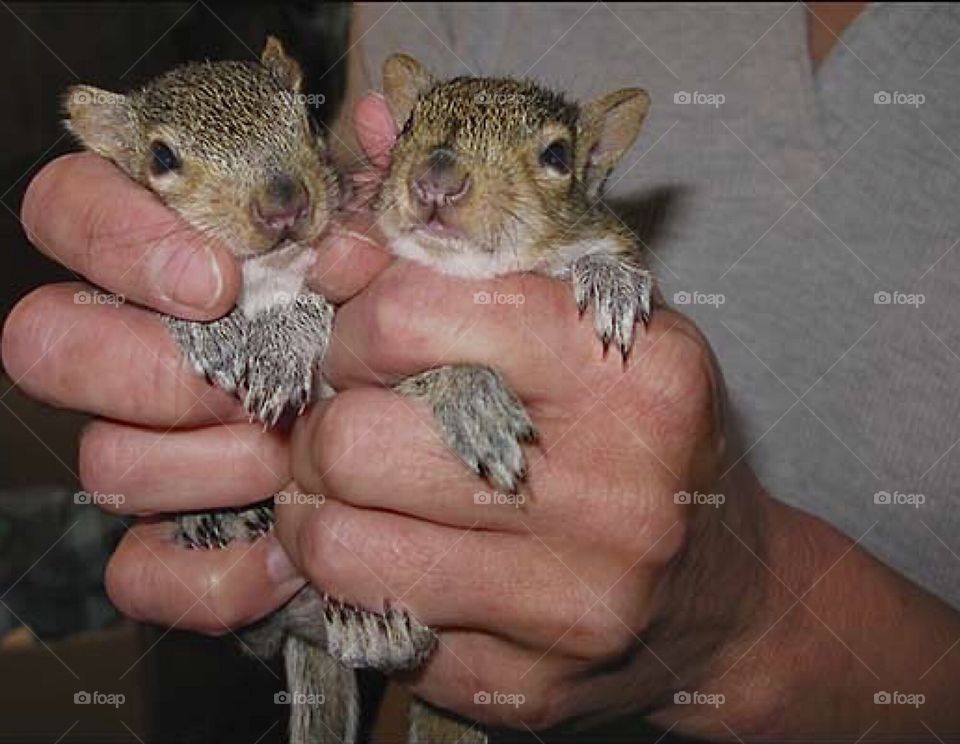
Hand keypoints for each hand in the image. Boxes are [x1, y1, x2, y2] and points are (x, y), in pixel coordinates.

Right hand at [0, 94, 394, 634]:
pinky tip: (284, 553)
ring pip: (103, 461)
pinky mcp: (176, 542)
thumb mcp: (401, 249)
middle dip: (152, 368)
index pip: (66, 208)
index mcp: (172, 256)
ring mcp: (148, 449)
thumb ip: (383, 188)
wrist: (437, 444)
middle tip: (250, 380)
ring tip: (288, 455)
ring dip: (203, 465)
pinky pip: (143, 572)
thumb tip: (381, 123)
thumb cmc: (399, 329)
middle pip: (45, 343)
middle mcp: (137, 349)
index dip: (116, 239)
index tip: (215, 280)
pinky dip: (212, 574)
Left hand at [279, 248, 769, 732]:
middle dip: (320, 429)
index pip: (411, 318)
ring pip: (338, 550)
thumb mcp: (600, 328)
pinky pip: (368, 627)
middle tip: (344, 428)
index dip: (355, 327)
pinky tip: (400, 561)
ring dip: (318, 515)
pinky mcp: (528, 685)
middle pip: (354, 443)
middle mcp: (609, 492)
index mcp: (629, 373)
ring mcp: (568, 603)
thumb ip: (476, 279)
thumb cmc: (650, 438)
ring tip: (352, 498)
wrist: (728, 595)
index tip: (363, 348)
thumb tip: (334, 254)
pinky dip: (357, 587)